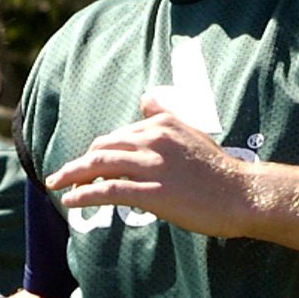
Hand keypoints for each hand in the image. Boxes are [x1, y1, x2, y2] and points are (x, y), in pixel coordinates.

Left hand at [45, 91, 256, 235]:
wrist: (242, 195)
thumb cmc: (219, 170)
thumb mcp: (192, 131)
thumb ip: (166, 114)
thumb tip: (147, 97)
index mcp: (161, 123)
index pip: (118, 135)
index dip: (99, 151)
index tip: (87, 165)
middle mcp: (153, 139)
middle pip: (103, 147)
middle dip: (79, 161)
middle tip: (64, 175)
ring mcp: (153, 166)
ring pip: (100, 165)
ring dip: (72, 174)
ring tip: (56, 184)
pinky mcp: (153, 193)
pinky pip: (109, 191)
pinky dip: (85, 194)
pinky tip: (70, 200)